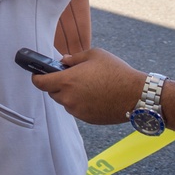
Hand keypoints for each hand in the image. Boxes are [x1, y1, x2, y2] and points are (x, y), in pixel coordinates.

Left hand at [31, 47, 145, 124]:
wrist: (137, 95)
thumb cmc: (116, 72)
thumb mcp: (94, 55)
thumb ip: (74, 58)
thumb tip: (63, 61)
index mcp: (66, 81)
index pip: (40, 82)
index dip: (37, 77)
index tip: (37, 74)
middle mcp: (69, 98)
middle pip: (52, 93)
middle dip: (56, 85)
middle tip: (70, 77)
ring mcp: (78, 111)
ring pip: (65, 102)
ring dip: (69, 95)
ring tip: (86, 86)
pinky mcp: (88, 119)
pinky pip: (77, 110)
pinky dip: (80, 103)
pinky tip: (93, 96)